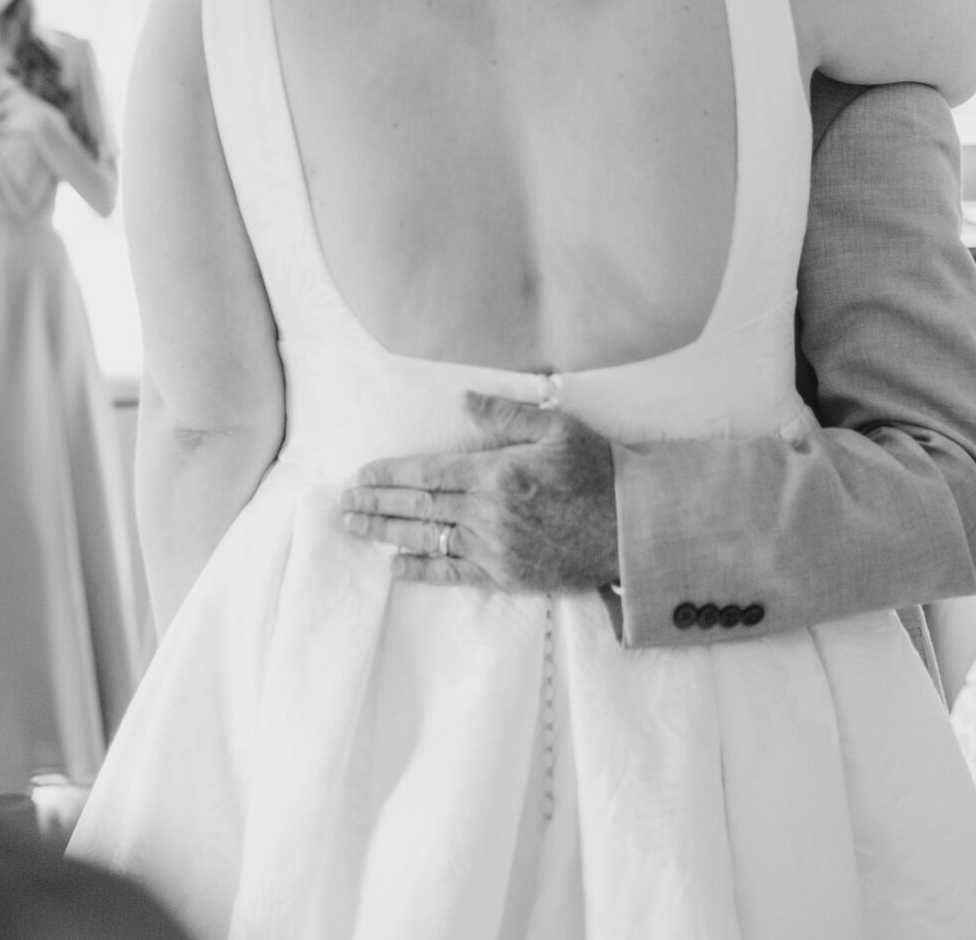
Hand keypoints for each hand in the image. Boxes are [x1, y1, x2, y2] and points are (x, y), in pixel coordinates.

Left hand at [340, 392, 619, 592]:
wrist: (631, 527)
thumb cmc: (598, 471)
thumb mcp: (557, 427)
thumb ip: (506, 414)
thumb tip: (463, 399)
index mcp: (497, 473)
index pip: (429, 473)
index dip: (390, 475)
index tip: (361, 475)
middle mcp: (489, 513)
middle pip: (419, 508)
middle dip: (377, 503)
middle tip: (344, 502)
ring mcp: (495, 549)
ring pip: (428, 539)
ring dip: (387, 533)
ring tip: (356, 527)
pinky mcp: (506, 576)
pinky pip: (454, 574)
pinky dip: (422, 570)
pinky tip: (397, 566)